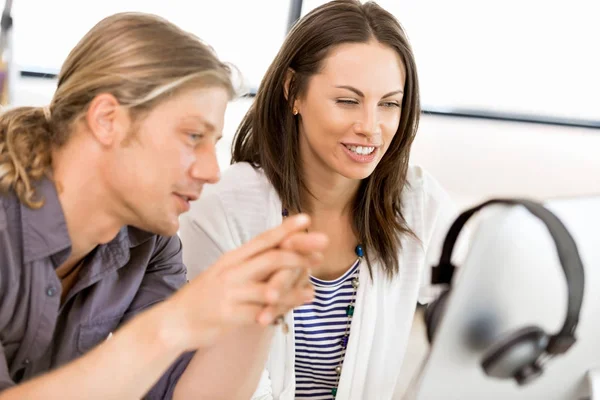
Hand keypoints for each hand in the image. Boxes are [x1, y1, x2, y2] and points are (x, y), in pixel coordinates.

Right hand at [165, 214, 327, 350]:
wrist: (173, 322)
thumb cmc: (202, 298)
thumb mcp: (224, 274)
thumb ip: (249, 265)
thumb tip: (279, 256)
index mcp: (231, 259)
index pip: (262, 239)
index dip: (285, 229)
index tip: (306, 219)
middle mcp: (231, 272)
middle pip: (270, 257)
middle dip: (299, 250)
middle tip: (322, 244)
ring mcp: (230, 293)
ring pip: (269, 284)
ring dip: (296, 281)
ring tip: (315, 279)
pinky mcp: (229, 315)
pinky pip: (262, 311)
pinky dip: (283, 306)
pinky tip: (299, 302)